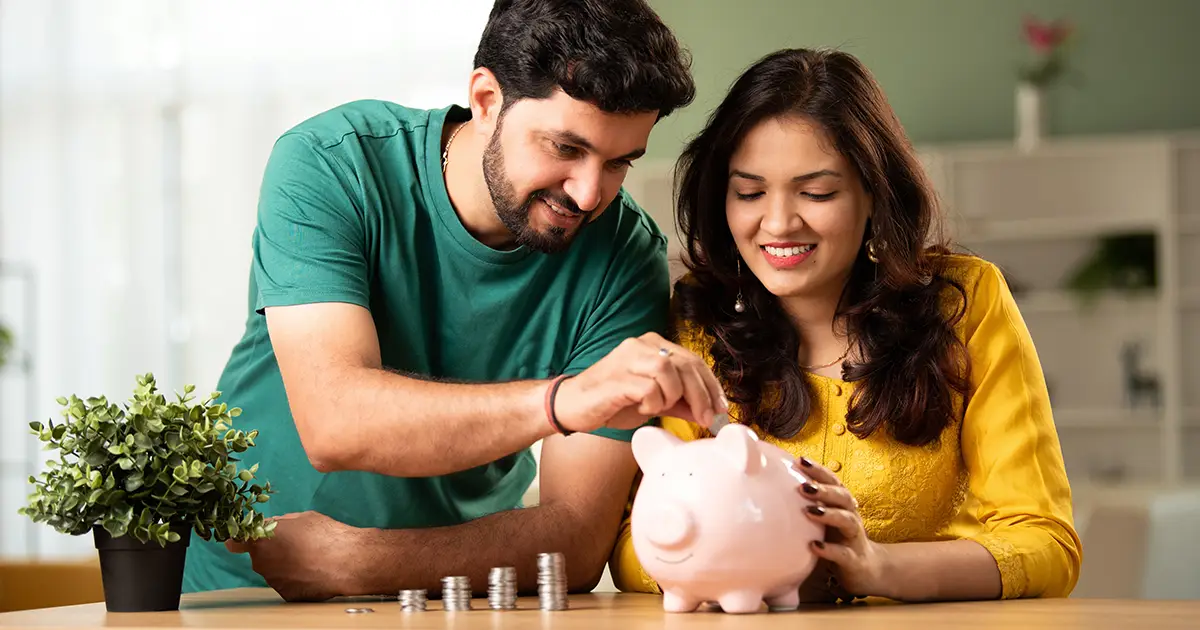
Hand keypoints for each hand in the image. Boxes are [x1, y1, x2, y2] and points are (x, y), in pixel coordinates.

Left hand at [226, 510, 359, 601]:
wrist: (347, 562)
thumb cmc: (325, 535)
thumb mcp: (302, 518)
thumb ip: (281, 523)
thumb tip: (274, 526)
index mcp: (262, 540)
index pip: (236, 542)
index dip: (239, 540)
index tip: (243, 541)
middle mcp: (262, 563)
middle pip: (261, 556)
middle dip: (273, 551)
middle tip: (296, 545)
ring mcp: (274, 581)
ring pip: (275, 570)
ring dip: (286, 565)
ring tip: (310, 558)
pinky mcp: (287, 595)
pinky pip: (287, 583)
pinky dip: (296, 578)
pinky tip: (313, 571)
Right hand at [552, 332, 727, 432]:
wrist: (572, 406)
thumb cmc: (612, 402)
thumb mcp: (654, 401)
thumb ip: (680, 402)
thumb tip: (709, 411)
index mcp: (652, 345)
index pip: (693, 360)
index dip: (711, 385)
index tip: (721, 407)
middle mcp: (641, 345)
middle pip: (686, 365)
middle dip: (702, 395)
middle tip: (706, 419)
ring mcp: (628, 358)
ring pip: (670, 372)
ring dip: (673, 397)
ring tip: (660, 409)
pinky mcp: (617, 376)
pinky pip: (650, 388)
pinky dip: (653, 403)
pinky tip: (643, 409)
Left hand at [795, 457, 889, 599]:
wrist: (866, 568)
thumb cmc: (837, 538)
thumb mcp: (824, 519)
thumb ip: (808, 503)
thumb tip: (774, 487)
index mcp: (842, 504)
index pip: (833, 482)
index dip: (819, 470)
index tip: (800, 460)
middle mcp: (850, 516)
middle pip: (842, 497)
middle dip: (824, 490)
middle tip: (803, 486)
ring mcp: (854, 538)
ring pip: (847, 521)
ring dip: (829, 514)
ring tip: (809, 511)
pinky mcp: (854, 560)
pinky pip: (843, 554)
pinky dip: (830, 549)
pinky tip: (814, 546)